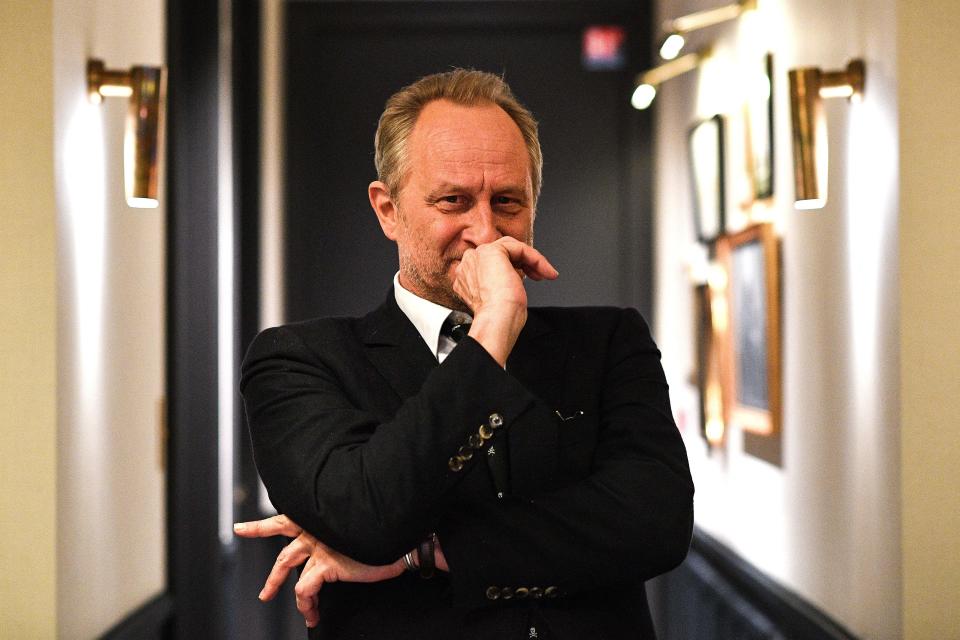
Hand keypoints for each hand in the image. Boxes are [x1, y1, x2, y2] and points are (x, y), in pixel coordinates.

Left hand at [234, 514, 404, 627]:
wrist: (396, 534)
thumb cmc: (380, 528)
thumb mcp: (355, 526)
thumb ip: (340, 533)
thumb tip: (340, 549)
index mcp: (320, 517)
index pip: (285, 519)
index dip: (261, 525)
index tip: (241, 529)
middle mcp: (316, 530)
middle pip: (282, 546)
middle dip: (271, 574)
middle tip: (265, 592)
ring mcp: (319, 546)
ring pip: (289, 570)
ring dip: (289, 593)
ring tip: (303, 611)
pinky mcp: (325, 564)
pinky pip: (305, 590)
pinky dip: (307, 605)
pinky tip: (313, 613)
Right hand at [453, 237, 557, 366]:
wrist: (496, 322)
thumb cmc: (498, 319)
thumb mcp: (497, 297)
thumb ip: (499, 281)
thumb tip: (512, 276)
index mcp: (465, 276)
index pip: (491, 263)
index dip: (513, 268)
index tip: (527, 280)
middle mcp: (468, 263)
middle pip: (501, 252)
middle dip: (523, 263)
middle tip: (538, 275)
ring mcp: (478, 256)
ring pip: (511, 248)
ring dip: (532, 260)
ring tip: (545, 274)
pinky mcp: (492, 251)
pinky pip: (520, 248)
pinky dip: (536, 258)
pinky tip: (546, 272)